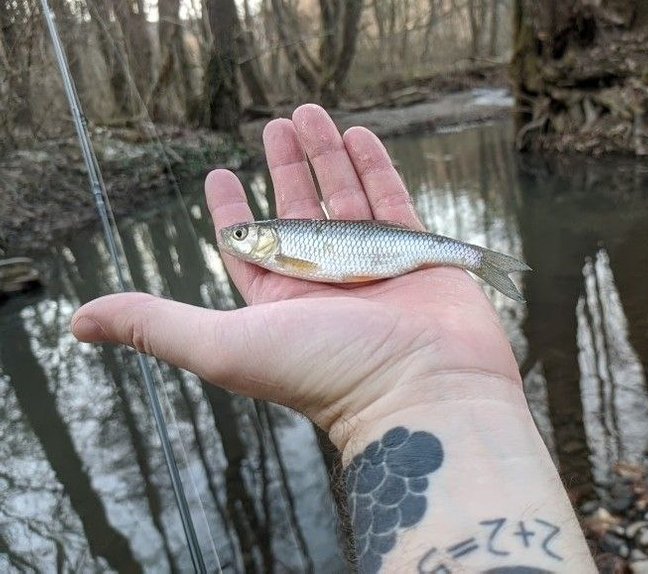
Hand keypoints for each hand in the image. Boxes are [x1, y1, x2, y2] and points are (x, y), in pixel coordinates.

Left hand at [71, 104, 522, 453]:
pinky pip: (392, 201)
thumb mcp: (225, 346)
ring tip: (309, 115)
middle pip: (298, 211)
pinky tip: (358, 136)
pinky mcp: (417, 254)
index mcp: (281, 303)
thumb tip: (79, 322)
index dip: (231, 212)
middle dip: (284, 166)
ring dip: (326, 156)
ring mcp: (373, 265)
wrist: (426, 391)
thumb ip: (157, 326)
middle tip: (274, 124)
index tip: (219, 174)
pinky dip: (375, 168)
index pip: (250, 247)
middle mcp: (326, 282)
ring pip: (343, 198)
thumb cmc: (327, 373)